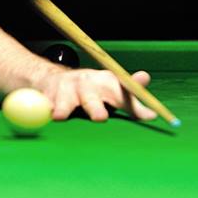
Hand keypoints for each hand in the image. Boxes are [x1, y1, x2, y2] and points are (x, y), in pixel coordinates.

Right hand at [37, 69, 157, 122]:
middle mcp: (86, 83)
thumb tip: (154, 113)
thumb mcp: (111, 92)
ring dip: (63, 108)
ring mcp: (65, 89)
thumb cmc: (90, 90)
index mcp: (106, 82)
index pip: (123, 91)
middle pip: (92, 96)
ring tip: (60, 117)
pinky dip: (45, 111)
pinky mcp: (47, 97)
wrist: (53, 79)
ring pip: (65, 101)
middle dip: (95, 106)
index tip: (147, 115)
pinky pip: (46, 106)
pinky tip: (44, 115)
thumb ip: (131, 102)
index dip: (133, 102)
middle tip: (100, 118)